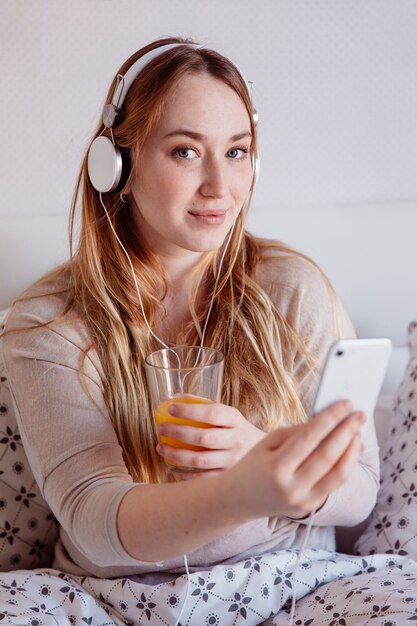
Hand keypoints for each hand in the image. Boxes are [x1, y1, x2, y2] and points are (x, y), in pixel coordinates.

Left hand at [156, 402, 266, 473]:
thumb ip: (205, 406)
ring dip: (176, 454)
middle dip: (178, 432)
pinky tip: (172, 466)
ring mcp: (233, 461)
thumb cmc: (238, 431)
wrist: (266, 455)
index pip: (212, 413)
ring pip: (200, 460)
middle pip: (203, 438)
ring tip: (161, 447)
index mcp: (235, 420)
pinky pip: (202, 478)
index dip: (190, 411)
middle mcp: (236, 440)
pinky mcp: (227, 477)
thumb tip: (176, 398)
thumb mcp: (229, 415)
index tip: (171, 408)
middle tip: (161, 428)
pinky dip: (184, 473)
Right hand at [221, 400, 364, 520]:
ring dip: (353, 451)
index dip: (330, 419)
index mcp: (276, 467)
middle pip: (328, 457)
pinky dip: (346, 465)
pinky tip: (351, 449)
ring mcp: (302, 500)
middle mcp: (291, 487)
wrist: (238, 500)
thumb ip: (296, 433)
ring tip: (358, 432)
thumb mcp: (267, 443)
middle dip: (347, 432)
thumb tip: (327, 422)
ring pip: (338, 475)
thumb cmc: (252, 465)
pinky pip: (334, 484)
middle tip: (360, 415)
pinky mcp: (310, 507)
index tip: (345, 404)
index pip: (309, 438)